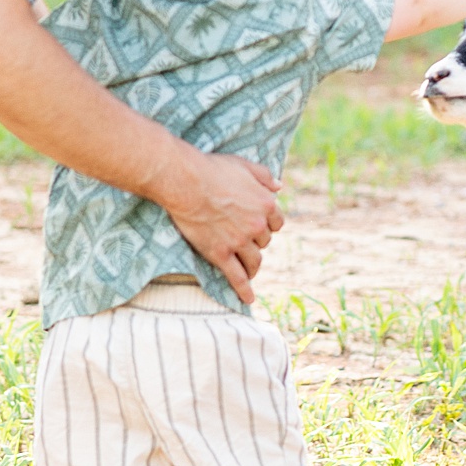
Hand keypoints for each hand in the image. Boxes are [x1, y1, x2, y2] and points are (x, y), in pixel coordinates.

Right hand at [153, 149, 283, 302]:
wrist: (186, 182)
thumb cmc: (213, 169)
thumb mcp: (245, 166)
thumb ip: (265, 177)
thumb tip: (280, 187)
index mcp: (266, 205)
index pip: (277, 223)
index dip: (268, 225)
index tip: (260, 226)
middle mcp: (256, 226)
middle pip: (264, 242)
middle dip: (256, 241)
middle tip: (244, 240)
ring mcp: (239, 241)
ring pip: (254, 261)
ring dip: (253, 266)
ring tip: (249, 271)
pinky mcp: (220, 253)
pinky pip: (236, 277)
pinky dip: (244, 290)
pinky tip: (248, 300)